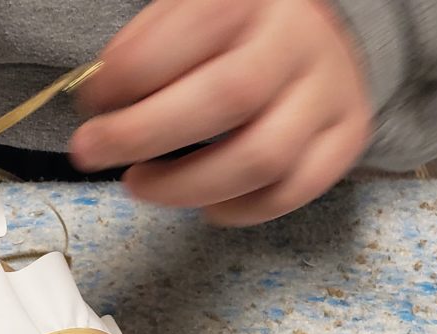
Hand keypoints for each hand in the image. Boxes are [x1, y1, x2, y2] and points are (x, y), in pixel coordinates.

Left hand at [70, 0, 371, 225]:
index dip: (126, 77)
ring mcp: (328, 91)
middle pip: (226, 98)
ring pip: (262, 157)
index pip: (187, 37)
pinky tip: (203, 204)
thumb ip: (143, 50)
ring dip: (185, 186)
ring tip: (140, 184)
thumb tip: (99, 103)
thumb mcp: (185, 16)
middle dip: (142, 135)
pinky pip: (293, 191)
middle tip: (92, 152)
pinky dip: (238, 210)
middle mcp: (296, 40)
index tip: (90, 103)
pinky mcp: (346, 137)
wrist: (317, 33)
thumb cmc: (229, 33)